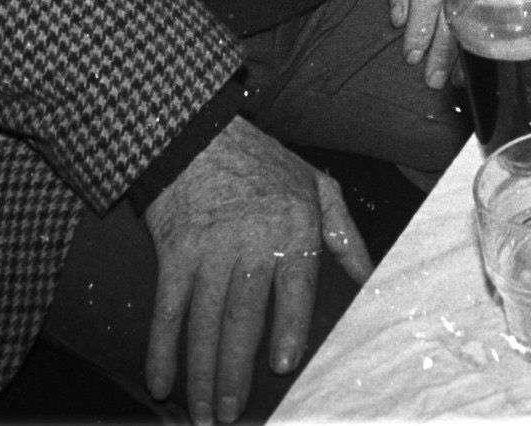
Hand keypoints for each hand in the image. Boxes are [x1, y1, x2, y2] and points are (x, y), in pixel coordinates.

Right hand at [143, 116, 372, 422]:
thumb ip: (345, 234)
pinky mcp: (174, 252)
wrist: (198, 133)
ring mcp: (208, 248)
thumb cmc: (263, 163)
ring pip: (203, 323)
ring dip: (201, 373)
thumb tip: (369, 277)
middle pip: (242, 318)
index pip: (293, 286)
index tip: (281, 363)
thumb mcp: (317, 185)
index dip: (286, 326)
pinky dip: (161, 347)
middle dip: (234, 371)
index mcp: (293, 226)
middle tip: (233, 414)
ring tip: (205, 413)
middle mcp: (250, 241)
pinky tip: (160, 381)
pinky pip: (166, 308)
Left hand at [369, 0, 515, 78]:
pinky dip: (494, 17)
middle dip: (446, 49)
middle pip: (461, 7)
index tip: (412, 58)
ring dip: (472, 40)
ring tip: (460, 72)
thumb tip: (402, 18)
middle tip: (436, 80)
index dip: (421, 31)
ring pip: (485, 3)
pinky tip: (488, 40)